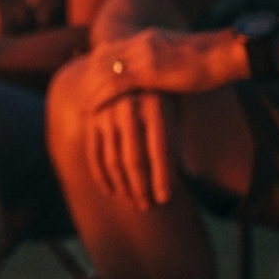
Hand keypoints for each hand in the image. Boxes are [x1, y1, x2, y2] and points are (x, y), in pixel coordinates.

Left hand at [81, 28, 241, 111]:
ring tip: (83, 107)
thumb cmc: (213, 63)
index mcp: (148, 39)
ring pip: (103, 71)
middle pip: (102, 58)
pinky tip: (91, 109)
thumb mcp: (180, 62)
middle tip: (79, 96)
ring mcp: (144, 54)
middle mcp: (141, 43)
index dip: (97, 66)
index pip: (113, 49)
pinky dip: (100, 97)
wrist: (227, 55)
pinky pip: (115, 84)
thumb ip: (164, 68)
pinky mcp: (149, 70)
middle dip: (88, 77)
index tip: (88, 81)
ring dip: (90, 90)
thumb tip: (162, 83)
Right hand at [88, 90, 177, 209]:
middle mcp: (128, 108)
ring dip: (123, 186)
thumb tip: (186, 176)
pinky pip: (94, 155)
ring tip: (133, 200)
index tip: (165, 200)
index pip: (160, 151)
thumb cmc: (161, 101)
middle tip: (147, 206)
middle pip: (134, 159)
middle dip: (141, 187)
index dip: (162, 178)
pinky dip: (101, 177)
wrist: (130, 72)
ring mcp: (106, 113)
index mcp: (155, 106)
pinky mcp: (91, 120)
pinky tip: (111, 192)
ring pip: (112, 160)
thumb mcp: (174, 114)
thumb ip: (176, 143)